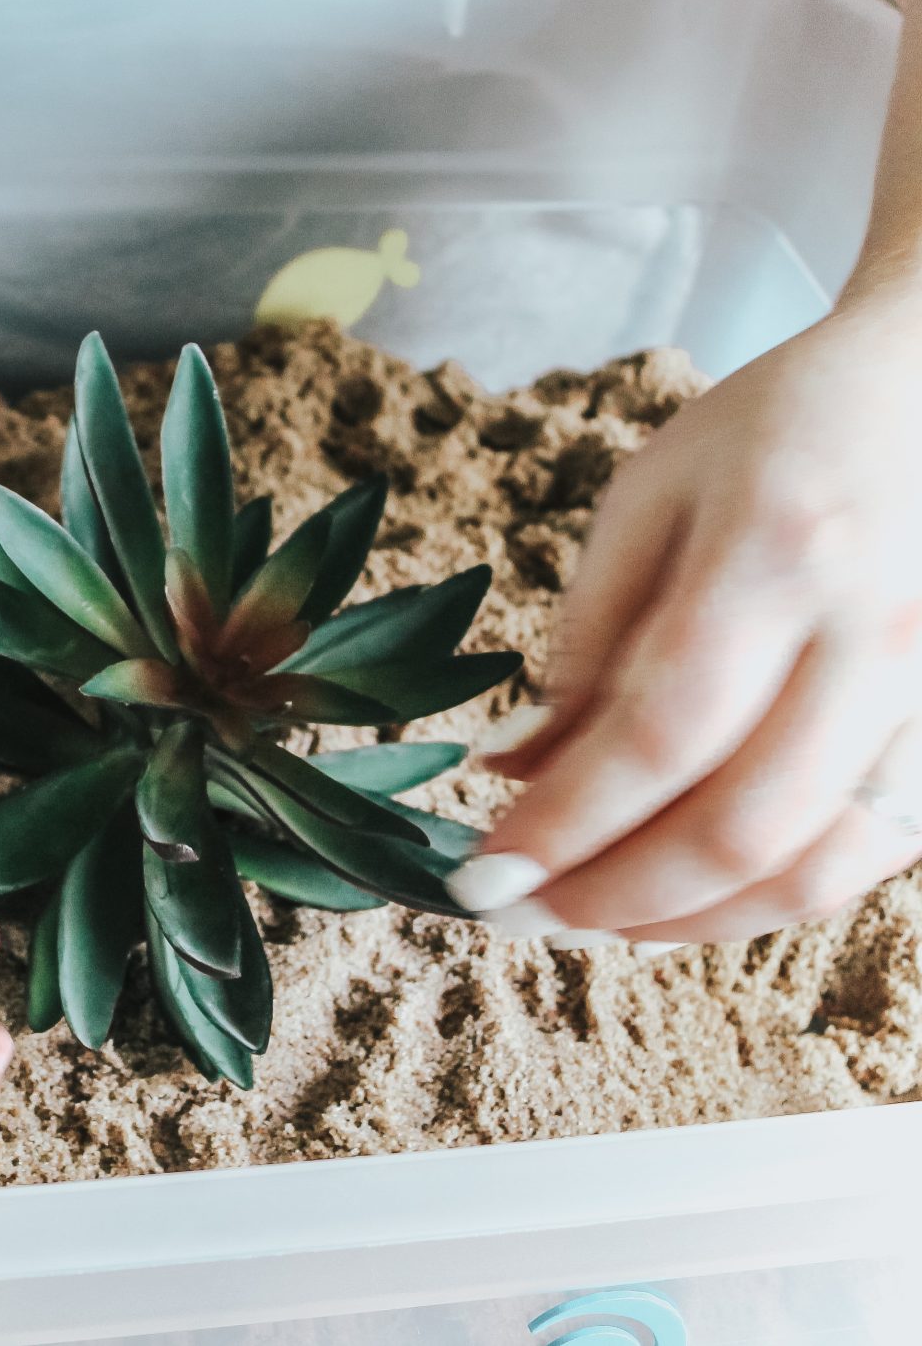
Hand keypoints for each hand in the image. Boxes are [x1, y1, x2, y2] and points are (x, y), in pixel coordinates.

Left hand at [452, 291, 921, 949]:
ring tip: (583, 915)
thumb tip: (517, 771)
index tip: (477, 875)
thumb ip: (589, 645)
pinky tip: (677, 894)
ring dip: (683, 921)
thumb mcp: (651, 500)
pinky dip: (760, 900)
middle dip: (606, 896)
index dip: (562, 825)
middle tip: (512, 912)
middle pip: (739, 827)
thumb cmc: (776, 434)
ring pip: (813, 871)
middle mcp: (878, 636)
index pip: (660, 734)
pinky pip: (863, 860)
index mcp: (783, 552)